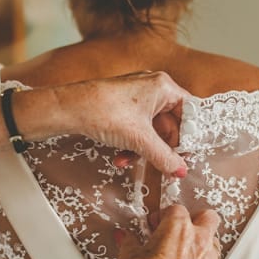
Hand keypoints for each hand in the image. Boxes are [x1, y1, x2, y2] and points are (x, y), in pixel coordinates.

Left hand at [49, 71, 188, 177]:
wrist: (69, 108)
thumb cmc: (105, 112)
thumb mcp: (140, 140)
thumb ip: (164, 157)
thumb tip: (180, 171)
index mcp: (164, 87)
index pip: (189, 113)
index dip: (189, 136)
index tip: (185, 156)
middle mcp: (153, 88)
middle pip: (170, 124)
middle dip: (161, 148)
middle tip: (161, 167)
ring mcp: (137, 96)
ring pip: (151, 130)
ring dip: (143, 150)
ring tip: (130, 163)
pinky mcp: (123, 106)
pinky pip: (137, 128)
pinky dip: (132, 144)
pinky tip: (120, 158)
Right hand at [113, 205, 220, 258]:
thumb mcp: (128, 257)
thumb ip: (130, 242)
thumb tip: (126, 238)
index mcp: (179, 228)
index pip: (176, 209)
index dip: (163, 216)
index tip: (153, 225)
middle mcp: (199, 241)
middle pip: (207, 217)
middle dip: (194, 220)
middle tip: (175, 230)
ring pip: (212, 241)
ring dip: (199, 242)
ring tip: (178, 253)